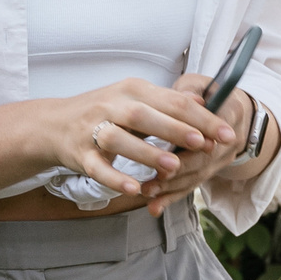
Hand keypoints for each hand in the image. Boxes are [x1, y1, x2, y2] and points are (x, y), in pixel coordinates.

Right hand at [42, 78, 234, 199]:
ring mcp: (93, 129)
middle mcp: (112, 106)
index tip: (226, 133)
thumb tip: (203, 102)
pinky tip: (134, 189)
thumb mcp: (137, 99)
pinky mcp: (80, 154)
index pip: (172, 101)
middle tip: (204, 144)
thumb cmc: (106, 112)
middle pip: (145, 115)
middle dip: (176, 129)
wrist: (54, 124)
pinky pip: (97, 167)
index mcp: (133, 90)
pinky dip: (115, 179)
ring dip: (146, 153)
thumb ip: (168, 102)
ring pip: (119, 139)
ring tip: (173, 166)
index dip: (201, 117)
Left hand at [135, 78, 255, 215]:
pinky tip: (154, 208)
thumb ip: (189, 90)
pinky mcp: (207, 170)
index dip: (193, 146)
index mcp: (231, 114)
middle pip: (204, 162)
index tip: (168, 153)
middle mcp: (230, 142)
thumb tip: (185, 99)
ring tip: (147, 193)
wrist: (230, 110)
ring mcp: (220, 160)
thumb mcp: (201, 82)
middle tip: (152, 180)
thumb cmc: (208, 92)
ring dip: (171, 188)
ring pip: (196, 177)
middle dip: (177, 173)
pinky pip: (190, 186)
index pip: (213, 134)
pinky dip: (171, 198)